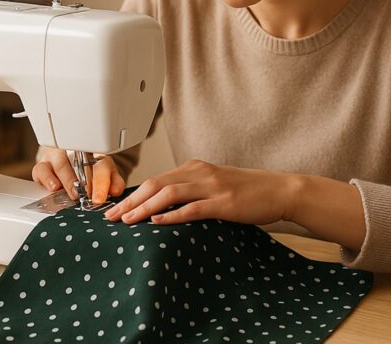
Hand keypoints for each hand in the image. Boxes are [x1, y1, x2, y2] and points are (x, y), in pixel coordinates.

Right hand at [32, 147, 124, 203]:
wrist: (67, 162)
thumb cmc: (87, 169)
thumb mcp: (104, 174)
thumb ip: (113, 182)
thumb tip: (116, 190)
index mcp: (94, 153)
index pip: (100, 164)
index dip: (101, 182)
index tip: (100, 198)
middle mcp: (74, 151)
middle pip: (78, 161)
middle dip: (85, 181)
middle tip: (86, 196)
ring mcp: (56, 157)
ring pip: (59, 163)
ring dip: (67, 179)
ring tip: (72, 193)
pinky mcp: (42, 165)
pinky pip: (40, 170)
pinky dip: (47, 179)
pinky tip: (53, 188)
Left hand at [104, 159, 298, 225]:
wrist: (279, 190)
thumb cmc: (248, 191)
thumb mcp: (214, 185)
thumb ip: (191, 191)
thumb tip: (163, 206)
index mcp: (195, 168)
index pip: (155, 179)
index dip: (132, 194)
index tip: (115, 208)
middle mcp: (200, 173)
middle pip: (156, 184)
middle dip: (131, 201)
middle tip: (111, 217)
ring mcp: (212, 186)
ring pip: (169, 193)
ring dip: (144, 207)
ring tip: (127, 221)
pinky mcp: (224, 203)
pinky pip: (193, 208)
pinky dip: (172, 215)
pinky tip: (157, 222)